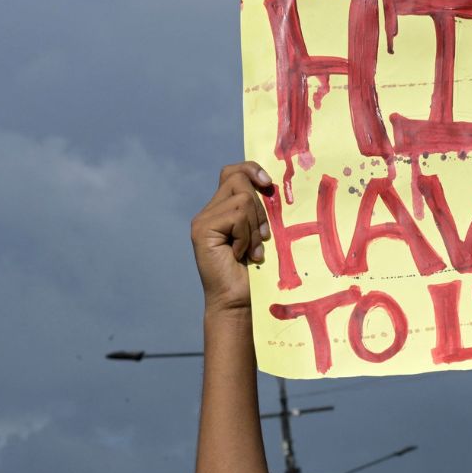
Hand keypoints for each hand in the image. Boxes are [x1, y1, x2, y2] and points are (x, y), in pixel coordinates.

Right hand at [191, 162, 276, 313]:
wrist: (239, 302)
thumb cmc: (255, 274)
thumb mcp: (261, 234)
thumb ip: (259, 211)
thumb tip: (269, 184)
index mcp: (222, 210)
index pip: (233, 172)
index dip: (251, 169)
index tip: (268, 183)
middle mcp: (209, 211)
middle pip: (238, 180)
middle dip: (259, 208)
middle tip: (262, 238)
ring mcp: (203, 220)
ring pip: (241, 198)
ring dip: (254, 227)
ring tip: (252, 251)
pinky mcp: (202, 229)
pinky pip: (236, 216)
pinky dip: (246, 236)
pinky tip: (240, 254)